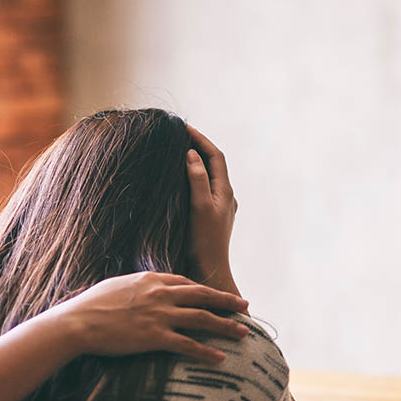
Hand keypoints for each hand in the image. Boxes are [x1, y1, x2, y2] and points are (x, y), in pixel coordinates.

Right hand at [50, 271, 249, 363]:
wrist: (78, 321)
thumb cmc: (91, 305)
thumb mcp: (116, 285)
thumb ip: (136, 286)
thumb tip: (142, 289)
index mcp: (150, 279)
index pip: (186, 282)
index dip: (205, 290)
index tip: (218, 296)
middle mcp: (159, 294)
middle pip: (202, 295)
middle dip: (226, 301)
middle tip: (244, 306)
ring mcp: (159, 315)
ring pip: (202, 318)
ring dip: (225, 325)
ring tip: (243, 333)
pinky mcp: (154, 337)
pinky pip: (187, 345)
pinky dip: (205, 352)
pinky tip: (220, 358)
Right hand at [186, 125, 240, 297]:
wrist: (208, 273)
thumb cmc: (203, 242)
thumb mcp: (199, 207)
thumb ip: (198, 179)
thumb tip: (192, 155)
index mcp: (225, 192)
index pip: (216, 156)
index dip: (201, 139)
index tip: (184, 127)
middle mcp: (224, 198)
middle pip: (213, 164)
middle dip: (198, 147)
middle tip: (178, 136)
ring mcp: (217, 209)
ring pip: (207, 177)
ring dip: (194, 163)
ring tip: (175, 153)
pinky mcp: (208, 218)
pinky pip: (201, 190)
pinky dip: (190, 179)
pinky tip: (176, 182)